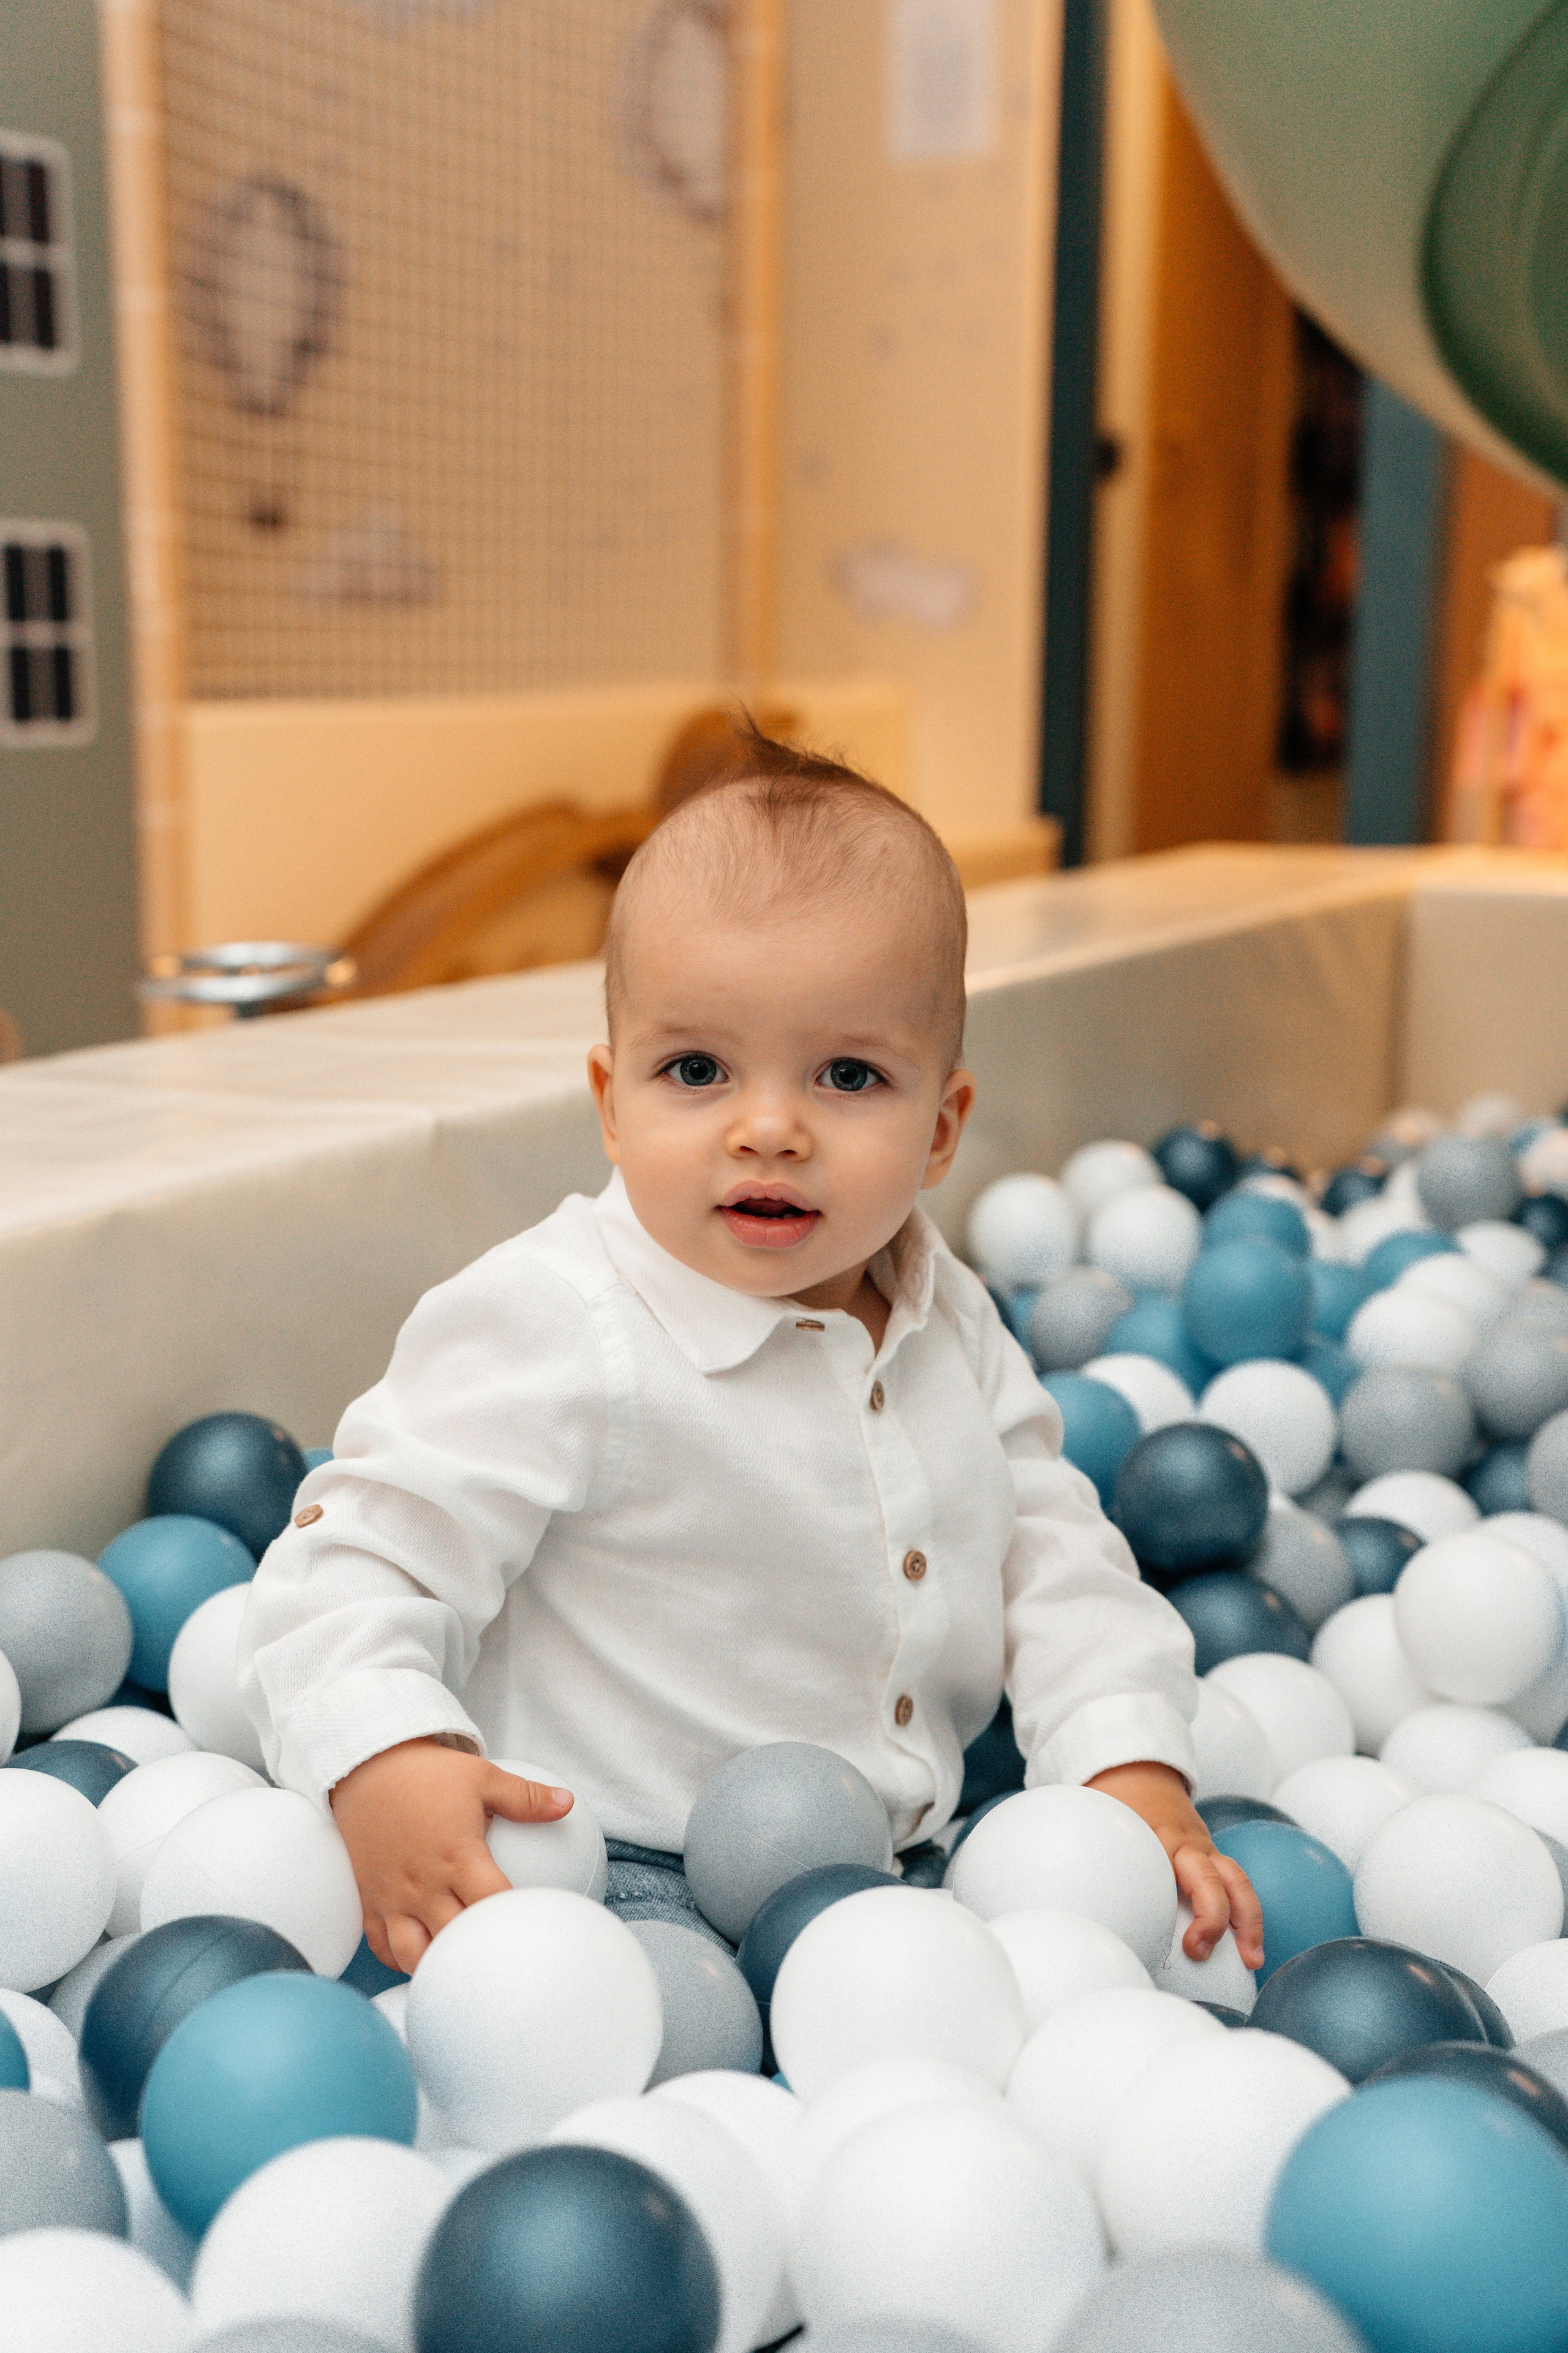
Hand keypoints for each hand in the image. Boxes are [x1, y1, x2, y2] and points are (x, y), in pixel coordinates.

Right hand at [329, 1737, 573, 1974]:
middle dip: (480, 1954)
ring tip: (460, 1972)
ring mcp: (393, 1898)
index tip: (530, 1927)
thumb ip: (525, 1798)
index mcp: (458, 1858)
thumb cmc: (426, 1773)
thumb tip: (567, 1804)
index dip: (514, 1922)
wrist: (364, 1766)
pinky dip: (400, 1960)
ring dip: (438, 1967)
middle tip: (501, 1960)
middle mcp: (425, 1886)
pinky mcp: (368, 1901)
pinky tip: (420, 1961)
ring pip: (415, 1956)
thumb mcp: (481, 1776)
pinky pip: (382, 1947)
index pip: (494, 1906)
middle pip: (457, 1941)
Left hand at [1086, 1759, 1264, 1971]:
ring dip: (1249, 1920)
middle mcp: (1190, 1844)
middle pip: (1223, 1879)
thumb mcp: (1094, 1822)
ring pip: (1237, 1879)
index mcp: (1161, 1838)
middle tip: (1233, 1959)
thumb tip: (1046, 1895)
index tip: (1192, 1947)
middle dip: (1229, 1920)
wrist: (1135, 1769)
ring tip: (1253, 1959)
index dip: (1200, 1912)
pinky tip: (1240, 1943)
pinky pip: (1231, 1880)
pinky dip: (1241, 1911)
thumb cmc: (1111, 1803)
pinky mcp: (1207, 1855)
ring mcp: (1203, 1849)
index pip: (1188, 1874)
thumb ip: (1083, 1854)